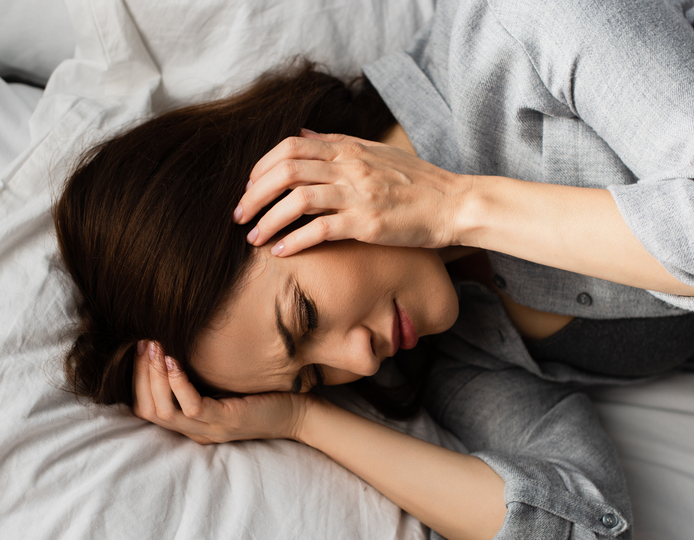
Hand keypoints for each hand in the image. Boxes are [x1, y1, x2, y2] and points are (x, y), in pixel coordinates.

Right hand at [133, 341, 313, 443]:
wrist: (299, 413)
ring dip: (154, 376)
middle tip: (142, 343)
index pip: (146, 409)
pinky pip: (192, 407)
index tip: (139, 348)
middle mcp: (196, 431)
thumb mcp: (223, 384)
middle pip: (149, 410)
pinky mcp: (228, 421)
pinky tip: (174, 361)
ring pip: (164, 411)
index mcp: (191, 424)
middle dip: (140, 374)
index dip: (137, 379)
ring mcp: (210, 429)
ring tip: (154, 347)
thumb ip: (200, 376)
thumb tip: (177, 343)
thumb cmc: (262, 393)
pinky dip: (178, 383)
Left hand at [233, 129, 470, 256]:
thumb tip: (303, 134)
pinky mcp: (366, 224)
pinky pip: (319, 230)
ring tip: (253, 238)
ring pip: (297, 200)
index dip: (262, 166)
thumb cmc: (417, 183)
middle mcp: (350, 167)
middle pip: (286, 171)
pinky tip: (280, 252)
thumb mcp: (376, 153)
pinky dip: (294, 241)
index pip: (291, 147)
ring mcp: (358, 195)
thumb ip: (338, 144)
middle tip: (240, 215)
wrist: (453, 204)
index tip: (250, 187)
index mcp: (350, 149)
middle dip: (254, 194)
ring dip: (267, 220)